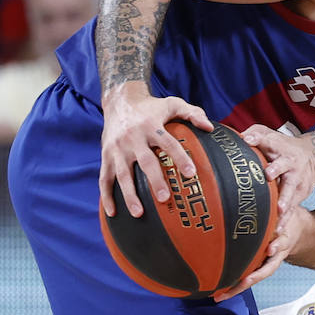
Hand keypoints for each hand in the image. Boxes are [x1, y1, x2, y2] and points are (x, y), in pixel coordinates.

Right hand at [100, 82, 212, 216]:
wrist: (119, 101)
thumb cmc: (151, 107)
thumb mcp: (172, 104)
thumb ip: (192, 113)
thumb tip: (210, 128)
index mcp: (151, 125)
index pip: (168, 143)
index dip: (180, 157)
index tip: (191, 173)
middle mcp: (133, 137)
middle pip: (145, 161)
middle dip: (155, 180)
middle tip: (165, 199)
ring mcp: (117, 148)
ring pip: (123, 174)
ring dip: (129, 194)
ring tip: (139, 213)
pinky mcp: (105, 155)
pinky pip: (104, 178)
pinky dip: (107, 196)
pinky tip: (114, 213)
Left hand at [211, 203, 305, 302]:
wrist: (298, 231)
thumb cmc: (288, 217)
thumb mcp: (286, 209)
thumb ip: (277, 203)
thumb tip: (269, 182)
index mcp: (283, 241)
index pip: (280, 245)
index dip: (276, 247)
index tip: (270, 249)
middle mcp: (274, 255)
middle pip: (262, 272)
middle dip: (247, 281)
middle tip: (235, 286)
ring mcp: (266, 263)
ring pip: (252, 279)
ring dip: (236, 289)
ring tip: (219, 296)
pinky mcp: (258, 264)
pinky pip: (247, 275)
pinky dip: (234, 284)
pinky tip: (219, 289)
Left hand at [240, 124, 314, 217]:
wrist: (313, 157)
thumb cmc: (282, 147)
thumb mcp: (269, 135)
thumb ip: (254, 134)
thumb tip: (238, 138)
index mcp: (278, 147)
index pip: (267, 139)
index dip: (257, 139)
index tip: (247, 140)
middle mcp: (288, 163)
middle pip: (282, 165)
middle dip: (275, 169)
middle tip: (268, 174)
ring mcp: (295, 180)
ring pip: (289, 190)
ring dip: (285, 200)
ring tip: (280, 210)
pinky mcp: (299, 194)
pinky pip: (292, 208)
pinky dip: (285, 219)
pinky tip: (278, 230)